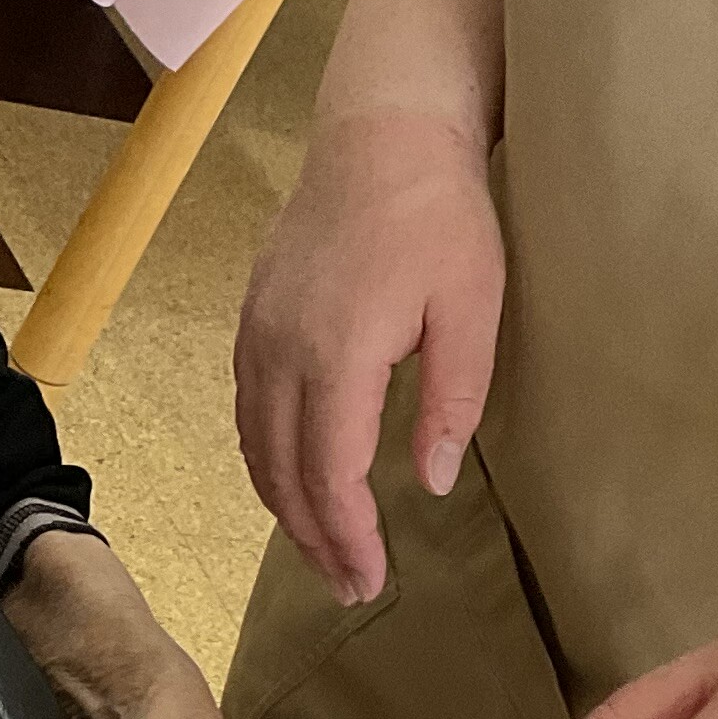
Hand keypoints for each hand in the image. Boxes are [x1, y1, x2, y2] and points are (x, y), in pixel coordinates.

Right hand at [235, 109, 504, 602]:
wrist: (383, 132)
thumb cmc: (439, 216)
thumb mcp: (471, 310)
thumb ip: (450, 402)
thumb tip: (428, 483)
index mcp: (337, 356)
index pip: (329, 475)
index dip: (349, 538)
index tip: (372, 581)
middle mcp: (281, 351)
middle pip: (282, 472)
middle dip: (313, 538)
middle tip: (348, 585)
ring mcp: (257, 332)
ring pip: (255, 445)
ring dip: (283, 505)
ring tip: (319, 546)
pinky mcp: (252, 315)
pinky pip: (246, 408)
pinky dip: (264, 457)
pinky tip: (289, 476)